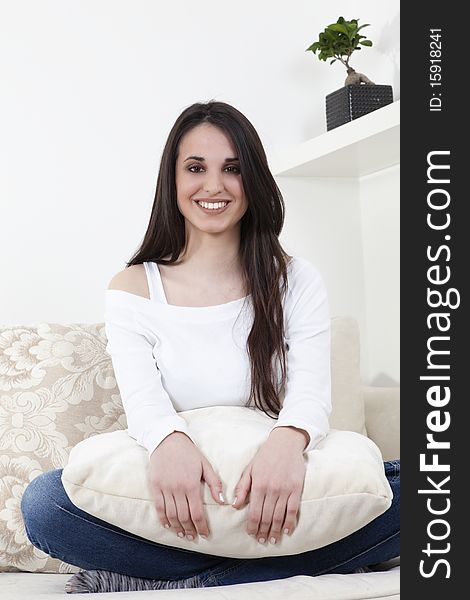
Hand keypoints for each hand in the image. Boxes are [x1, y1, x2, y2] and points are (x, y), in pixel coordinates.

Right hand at [148, 431, 225, 540]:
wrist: (168, 440)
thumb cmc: (189, 452)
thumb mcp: (205, 465)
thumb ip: (215, 483)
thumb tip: (223, 502)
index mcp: (191, 485)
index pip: (197, 513)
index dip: (201, 526)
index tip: (205, 535)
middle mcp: (177, 489)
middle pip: (183, 517)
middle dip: (190, 530)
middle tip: (193, 537)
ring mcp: (165, 488)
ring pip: (171, 515)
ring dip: (177, 527)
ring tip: (182, 534)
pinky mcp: (155, 486)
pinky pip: (158, 507)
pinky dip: (163, 519)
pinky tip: (168, 525)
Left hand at [231, 426, 307, 544]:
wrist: (285, 443)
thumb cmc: (265, 455)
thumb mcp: (250, 469)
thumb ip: (242, 487)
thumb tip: (234, 505)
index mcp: (258, 485)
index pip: (254, 512)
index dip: (252, 526)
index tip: (251, 534)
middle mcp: (271, 489)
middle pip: (266, 517)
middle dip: (263, 531)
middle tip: (262, 541)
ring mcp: (285, 490)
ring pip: (279, 516)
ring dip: (276, 530)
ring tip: (273, 540)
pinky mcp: (297, 489)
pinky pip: (293, 509)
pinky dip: (290, 522)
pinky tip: (287, 530)